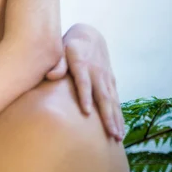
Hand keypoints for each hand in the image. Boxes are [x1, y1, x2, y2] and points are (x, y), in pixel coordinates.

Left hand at [46, 24, 124, 139]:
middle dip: (107, 116)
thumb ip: (56, 63)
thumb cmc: (69, 45)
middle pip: (103, 96)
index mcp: (82, 65)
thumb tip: (50, 76)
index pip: (84, 82)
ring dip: (116, 119)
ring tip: (118, 136)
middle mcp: (97, 72)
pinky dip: (119, 113)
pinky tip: (120, 128)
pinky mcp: (110, 80)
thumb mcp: (60, 49)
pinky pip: (116, 99)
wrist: (89, 34)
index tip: (87, 112)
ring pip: (112, 100)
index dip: (85, 96)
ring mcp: (106, 77)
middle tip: (110, 133)